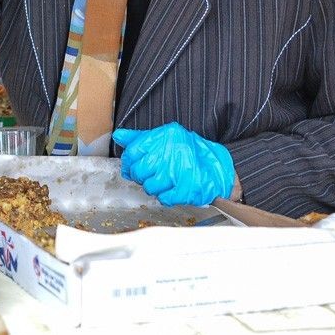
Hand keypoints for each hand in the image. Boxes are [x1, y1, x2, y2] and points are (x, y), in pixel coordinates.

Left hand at [112, 122, 234, 206]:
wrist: (216, 167)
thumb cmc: (187, 152)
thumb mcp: (164, 137)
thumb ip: (139, 138)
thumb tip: (118, 136)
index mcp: (164, 138)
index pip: (132, 152)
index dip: (129, 163)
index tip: (132, 166)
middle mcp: (171, 153)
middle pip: (139, 172)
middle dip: (141, 176)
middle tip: (151, 174)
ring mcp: (178, 172)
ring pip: (149, 187)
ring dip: (154, 187)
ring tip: (163, 181)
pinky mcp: (185, 190)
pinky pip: (163, 198)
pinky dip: (165, 196)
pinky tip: (172, 189)